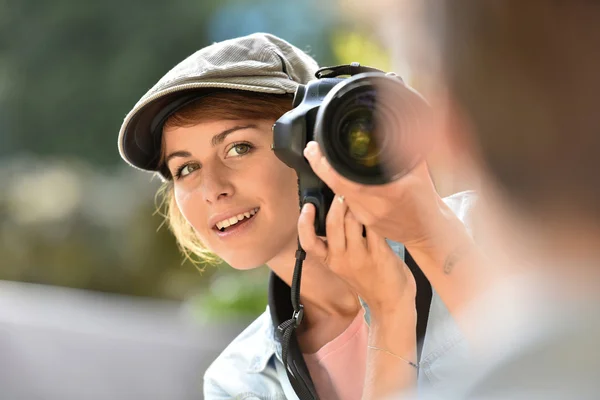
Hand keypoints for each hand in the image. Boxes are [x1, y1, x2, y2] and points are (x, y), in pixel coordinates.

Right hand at [298, 194, 415, 316]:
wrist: (391, 303)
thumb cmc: (369, 279)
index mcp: (330, 261)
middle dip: (337, 202)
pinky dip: (374, 214)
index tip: (307, 206)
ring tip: (362, 195)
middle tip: (343, 189)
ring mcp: (360, 257)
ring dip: (357, 204)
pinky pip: (373, 226)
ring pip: (353, 221)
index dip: (304, 223)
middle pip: (332, 224)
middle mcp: (341, 259)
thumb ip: (338, 243)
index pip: (309, 242)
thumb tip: (335, 211)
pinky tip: (377, 208)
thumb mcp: (345, 265)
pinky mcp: (379, 253)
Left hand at [303, 141, 454, 249]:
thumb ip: (404, 149)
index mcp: (389, 191)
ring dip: (330, 177)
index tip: (315, 149)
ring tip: (323, 160)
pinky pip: (346, 202)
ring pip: (339, 194)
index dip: (326, 165)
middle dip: (321, 167)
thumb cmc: (425, 199)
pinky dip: (342, 188)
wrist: (427, 230)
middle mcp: (374, 206)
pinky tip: (341, 177)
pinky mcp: (364, 222)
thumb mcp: (418, 170)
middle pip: (337, 186)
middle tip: (312, 149)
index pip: (347, 178)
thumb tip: (395, 126)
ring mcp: (367, 217)